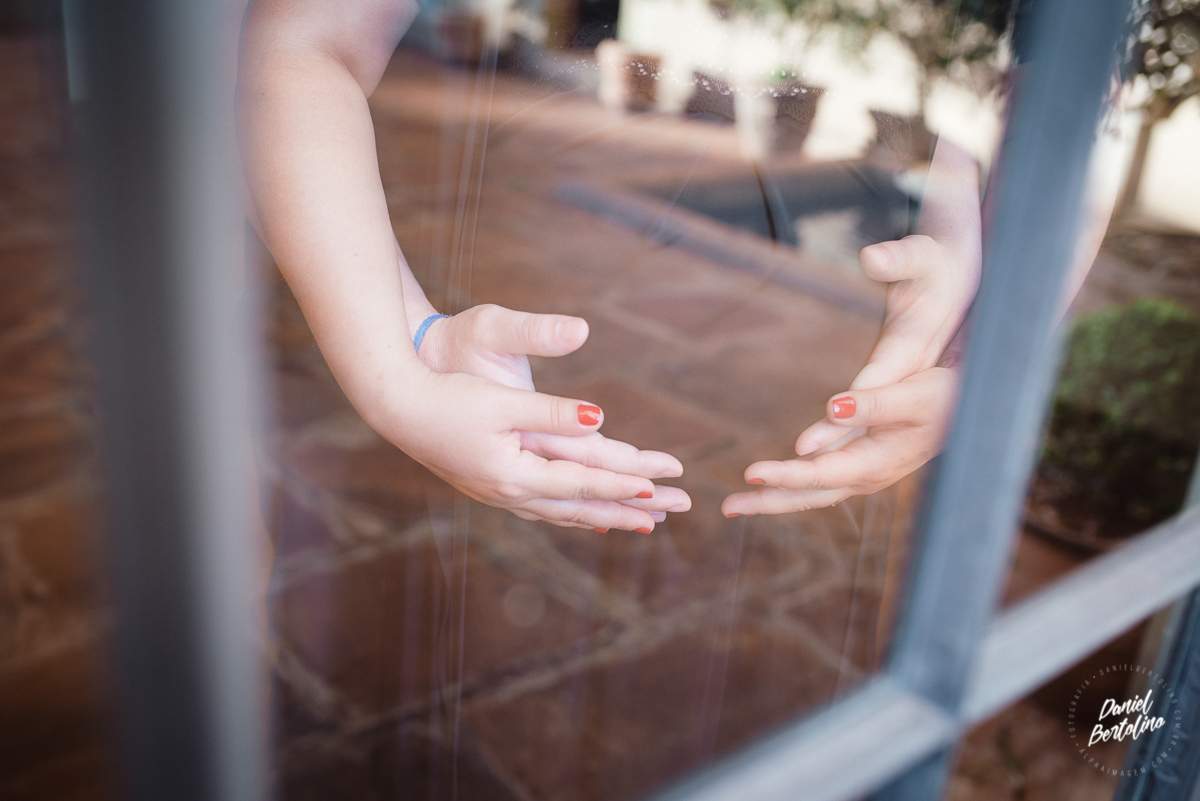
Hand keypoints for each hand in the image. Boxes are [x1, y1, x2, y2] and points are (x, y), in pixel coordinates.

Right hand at [410, 304, 690, 531]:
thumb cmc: (447, 395)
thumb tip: (602, 419)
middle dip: (622, 511)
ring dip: (600, 517)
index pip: (581, 483)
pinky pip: (541, 508)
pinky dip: (569, 513)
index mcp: (514, 474)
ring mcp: (497, 494)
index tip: (656, 488)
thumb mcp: (504, 401)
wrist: (395, 406)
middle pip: (577, 508)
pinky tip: (580, 515)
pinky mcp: (489, 486)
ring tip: (634, 524)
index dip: (621, 485)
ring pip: (560, 513)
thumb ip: (554, 412)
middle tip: (662, 519)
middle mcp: (508, 493)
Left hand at [723, 367, 955, 514]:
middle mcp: (867, 476)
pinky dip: (796, 485)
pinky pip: (824, 481)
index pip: (819, 475)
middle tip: (727, 508)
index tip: (750, 474)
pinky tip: (777, 486)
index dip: (785, 475)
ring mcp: (866, 473)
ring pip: (814, 492)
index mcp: (876, 463)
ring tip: (739, 503)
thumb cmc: (946, 396)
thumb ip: (872, 403)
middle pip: (809, 496)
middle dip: (768, 502)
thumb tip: (830, 408)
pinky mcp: (866, 462)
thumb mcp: (914, 394)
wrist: (975, 408)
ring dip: (777, 497)